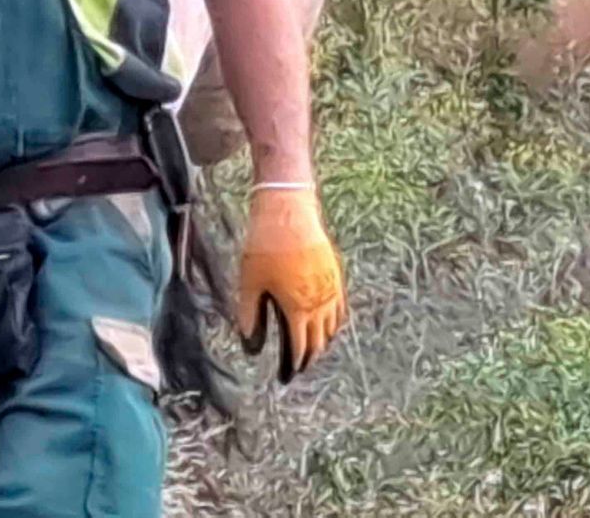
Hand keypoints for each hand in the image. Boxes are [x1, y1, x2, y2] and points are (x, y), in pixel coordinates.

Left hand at [235, 185, 347, 381]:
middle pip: (318, 341)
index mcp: (298, 309)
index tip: (286, 378)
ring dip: (323, 341)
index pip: (300, 348)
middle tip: (298, 367)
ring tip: (312, 349)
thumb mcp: (250, 283)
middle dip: (308, 358)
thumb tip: (250, 347)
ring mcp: (331, 288)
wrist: (288, 211)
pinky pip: (340, 307)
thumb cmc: (265, 246)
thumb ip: (250, 317)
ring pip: (332, 326)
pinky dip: (335, 322)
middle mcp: (319, 303)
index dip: (293, 366)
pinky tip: (328, 323)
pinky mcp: (335, 273)